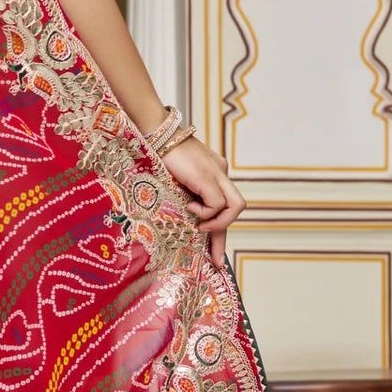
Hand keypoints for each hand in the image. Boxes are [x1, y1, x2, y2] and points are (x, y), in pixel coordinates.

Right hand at [162, 135, 244, 267]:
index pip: (223, 203)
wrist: (156, 132)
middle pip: (235, 207)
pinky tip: (189, 208)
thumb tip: (182, 215)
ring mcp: (217, 173)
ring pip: (235, 207)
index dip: (219, 230)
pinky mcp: (209, 177)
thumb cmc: (158, 152)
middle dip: (224, 236)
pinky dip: (206, 213)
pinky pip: (217, 205)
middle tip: (213, 258)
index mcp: (213, 171)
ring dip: (217, 223)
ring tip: (198, 225)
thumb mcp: (174, 178)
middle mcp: (220, 172)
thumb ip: (184, 192)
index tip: (214, 257)